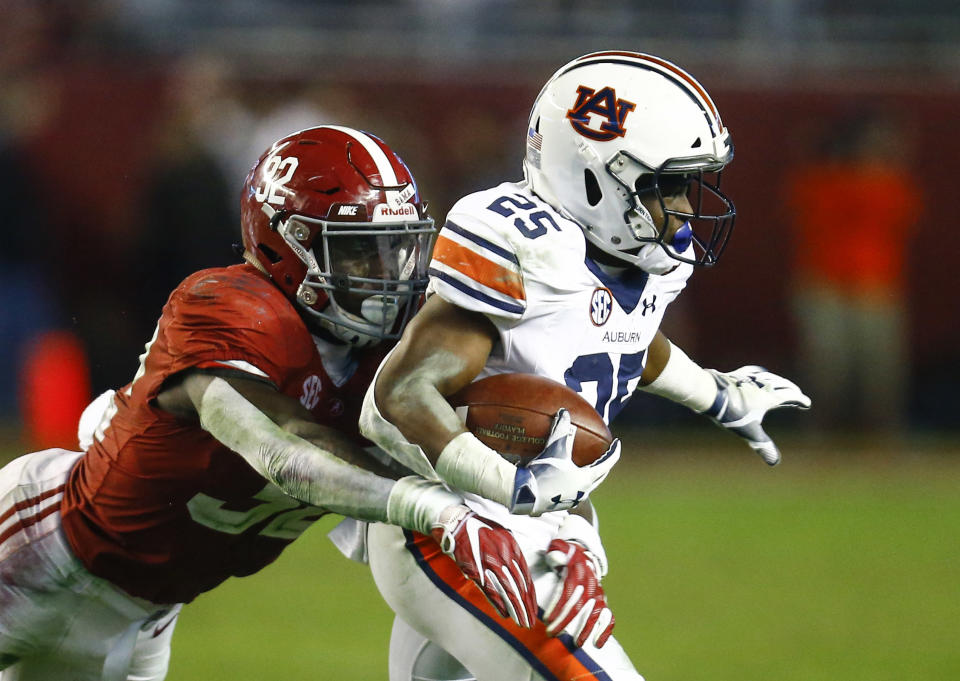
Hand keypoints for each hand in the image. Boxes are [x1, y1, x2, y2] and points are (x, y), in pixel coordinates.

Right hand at [431, 507, 536, 627]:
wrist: (458, 522)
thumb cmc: (480, 529)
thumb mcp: (502, 536)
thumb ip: (512, 553)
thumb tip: (520, 572)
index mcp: (512, 546)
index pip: (526, 576)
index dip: (530, 594)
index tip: (533, 608)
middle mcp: (504, 554)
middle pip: (519, 585)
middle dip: (526, 606)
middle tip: (530, 621)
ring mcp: (490, 562)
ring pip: (507, 590)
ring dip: (515, 608)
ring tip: (521, 621)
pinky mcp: (476, 569)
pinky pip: (490, 589)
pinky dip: (498, 603)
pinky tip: (504, 614)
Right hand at [510, 409, 619, 515]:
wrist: (524, 496)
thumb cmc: (543, 473)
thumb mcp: (554, 449)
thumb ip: (561, 430)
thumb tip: (565, 412)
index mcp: (586, 478)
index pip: (607, 463)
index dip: (614, 451)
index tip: (617, 443)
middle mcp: (583, 491)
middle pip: (599, 475)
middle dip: (604, 464)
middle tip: (605, 454)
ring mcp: (572, 499)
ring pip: (587, 485)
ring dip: (589, 474)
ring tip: (586, 465)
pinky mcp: (561, 504)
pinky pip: (574, 490)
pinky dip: (575, 480)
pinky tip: (566, 476)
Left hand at [543, 539, 614, 647]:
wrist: (583, 554)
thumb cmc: (565, 555)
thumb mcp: (559, 548)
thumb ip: (556, 552)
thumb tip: (556, 556)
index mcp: (578, 571)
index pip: (568, 591)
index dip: (558, 606)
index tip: (546, 620)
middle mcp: (591, 584)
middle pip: (580, 605)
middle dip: (565, 621)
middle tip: (551, 633)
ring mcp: (599, 594)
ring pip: (596, 613)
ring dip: (586, 629)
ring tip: (577, 643)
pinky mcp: (603, 602)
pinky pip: (608, 617)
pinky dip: (605, 631)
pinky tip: (598, 644)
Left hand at [704, 366, 810, 465]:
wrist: (710, 393)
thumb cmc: (731, 411)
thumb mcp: (749, 431)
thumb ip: (762, 445)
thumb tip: (774, 462)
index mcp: (768, 396)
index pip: (789, 396)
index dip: (799, 400)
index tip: (807, 403)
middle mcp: (761, 384)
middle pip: (781, 385)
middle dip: (790, 390)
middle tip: (796, 394)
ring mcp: (748, 377)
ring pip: (767, 377)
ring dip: (777, 381)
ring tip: (778, 384)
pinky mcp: (735, 374)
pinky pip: (752, 372)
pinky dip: (759, 374)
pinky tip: (755, 375)